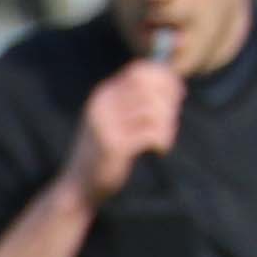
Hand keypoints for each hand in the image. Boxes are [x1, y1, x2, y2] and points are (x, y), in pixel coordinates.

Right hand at [64, 57, 181, 205]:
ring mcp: (106, 125)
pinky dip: (162, 141)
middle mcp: (102, 105)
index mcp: (103, 95)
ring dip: (167, 126)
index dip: (165, 79)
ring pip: (153, 110)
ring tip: (163, 139)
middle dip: (169, 100)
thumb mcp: (115, 118)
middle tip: (170, 120)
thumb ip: (135, 99)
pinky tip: (158, 150)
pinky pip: (151, 133)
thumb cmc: (105, 151)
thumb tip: (172, 80)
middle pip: (149, 85)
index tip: (177, 95)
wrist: (79, 186)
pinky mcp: (114, 146)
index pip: (140, 70)